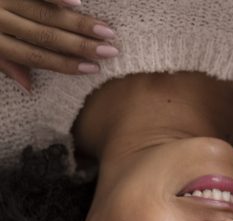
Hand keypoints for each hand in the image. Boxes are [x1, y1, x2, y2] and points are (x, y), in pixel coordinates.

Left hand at [0, 0, 117, 91]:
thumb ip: (6, 64)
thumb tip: (28, 88)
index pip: (34, 56)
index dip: (64, 64)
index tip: (93, 68)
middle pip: (45, 36)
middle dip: (80, 45)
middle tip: (110, 50)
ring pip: (45, 13)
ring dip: (78, 23)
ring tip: (105, 31)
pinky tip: (78, 2)